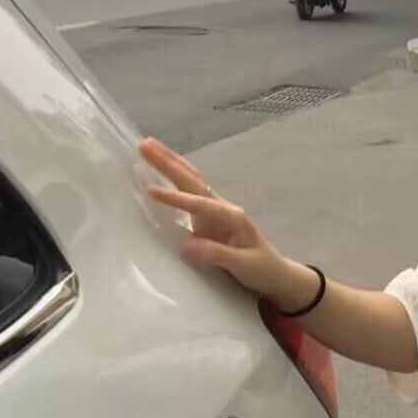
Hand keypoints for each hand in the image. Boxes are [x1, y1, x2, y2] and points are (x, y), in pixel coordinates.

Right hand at [139, 137, 301, 302]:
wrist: (273, 273)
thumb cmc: (261, 269)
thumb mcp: (242, 265)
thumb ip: (216, 254)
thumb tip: (185, 245)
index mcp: (232, 216)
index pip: (200, 204)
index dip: (176, 198)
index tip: (152, 191)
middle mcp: (222, 207)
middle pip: (192, 180)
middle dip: (168, 163)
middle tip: (144, 145)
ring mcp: (214, 210)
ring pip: (189, 181)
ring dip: (169, 163)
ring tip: (147, 146)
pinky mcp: (206, 217)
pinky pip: (187, 192)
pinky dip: (173, 178)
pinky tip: (160, 168)